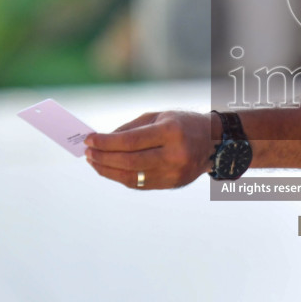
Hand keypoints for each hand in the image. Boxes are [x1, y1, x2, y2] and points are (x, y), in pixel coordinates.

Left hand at [84, 111, 213, 189]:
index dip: (106, 142)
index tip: (89, 139)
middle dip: (103, 158)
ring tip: (93, 162)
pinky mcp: (172, 184)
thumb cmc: (182, 124)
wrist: (213, 142)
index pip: (130, 141)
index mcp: (170, 132)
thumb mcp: (159, 117)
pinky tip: (109, 170)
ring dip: (108, 170)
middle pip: (129, 161)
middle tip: (87, 153)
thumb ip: (130, 128)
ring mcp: (174, 172)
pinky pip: (140, 184)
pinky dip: (121, 177)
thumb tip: (102, 141)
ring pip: (132, 177)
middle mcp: (174, 154)